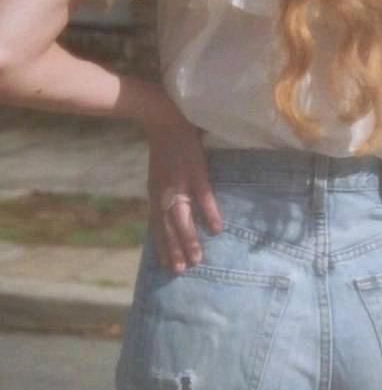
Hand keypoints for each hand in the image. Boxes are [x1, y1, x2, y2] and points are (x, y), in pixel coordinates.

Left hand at [143, 114, 223, 273]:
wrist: (165, 118)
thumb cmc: (165, 145)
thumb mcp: (158, 173)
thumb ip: (164, 192)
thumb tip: (171, 210)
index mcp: (155, 193)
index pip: (157, 226)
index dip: (161, 247)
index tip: (167, 266)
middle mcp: (165, 193)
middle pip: (168, 228)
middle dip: (174, 250)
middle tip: (181, 271)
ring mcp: (180, 184)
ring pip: (182, 219)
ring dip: (189, 240)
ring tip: (197, 259)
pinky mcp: (195, 172)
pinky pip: (204, 198)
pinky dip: (210, 214)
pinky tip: (217, 229)